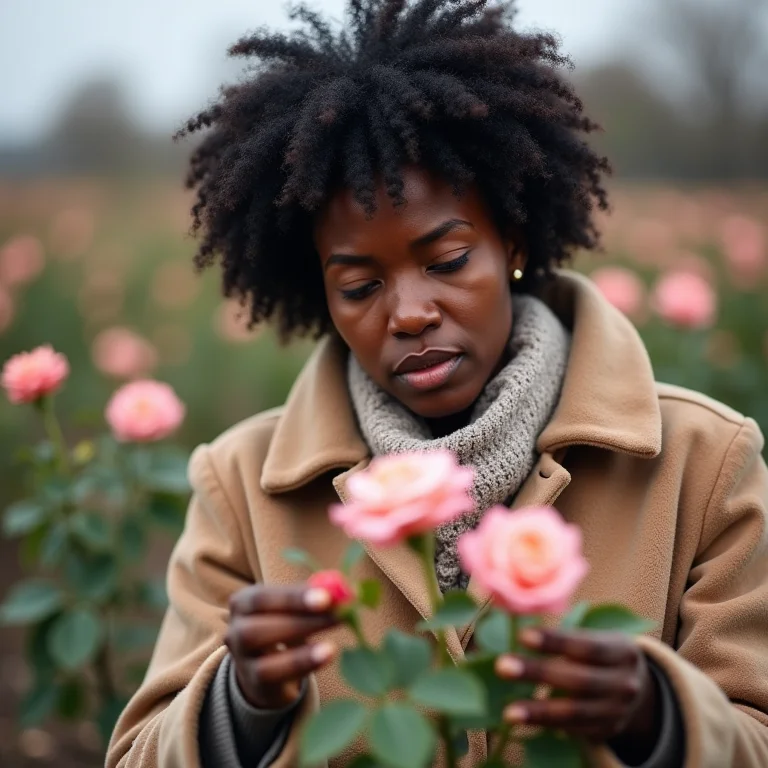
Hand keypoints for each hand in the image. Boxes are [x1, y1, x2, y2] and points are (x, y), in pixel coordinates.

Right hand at [226, 584, 339, 709]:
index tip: (327, 596)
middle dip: (301, 621)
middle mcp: (235, 630)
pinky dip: (302, 666)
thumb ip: (313, 598)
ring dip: (302, 653)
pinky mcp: (255, 684)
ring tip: (332, 647)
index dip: (294, 597)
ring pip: (265, 659)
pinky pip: (276, 678)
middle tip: (338, 615)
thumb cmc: (283, 625)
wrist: (263, 668)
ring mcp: (242, 661)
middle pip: (259, 626)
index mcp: (243, 602)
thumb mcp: (292, 608)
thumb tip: (347, 590)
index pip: (263, 597)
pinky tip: (325, 657)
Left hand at [495, 627, 657, 745]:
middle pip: (579, 680)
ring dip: (539, 712)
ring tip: (508, 712)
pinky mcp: (605, 731)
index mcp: (623, 651)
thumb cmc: (600, 653)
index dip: (555, 642)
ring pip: (575, 713)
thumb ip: (565, 636)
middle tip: (503, 666)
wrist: (638, 690)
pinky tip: (522, 721)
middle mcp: (624, 684)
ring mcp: (616, 712)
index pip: (587, 646)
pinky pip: (573, 730)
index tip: (522, 636)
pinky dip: (546, 726)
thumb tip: (517, 622)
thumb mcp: (597, 638)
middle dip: (538, 673)